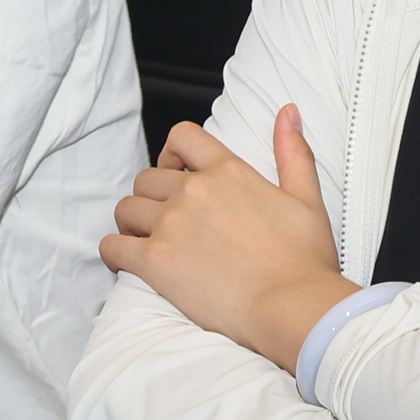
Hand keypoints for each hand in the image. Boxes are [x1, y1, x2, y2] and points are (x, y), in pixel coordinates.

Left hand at [99, 108, 350, 366]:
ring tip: (145, 240)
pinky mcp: (153, 261)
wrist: (292, 307)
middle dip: (152, 196)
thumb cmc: (304, 261)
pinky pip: (112, 247)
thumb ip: (293, 152)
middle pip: (147, 179)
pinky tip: (126, 263)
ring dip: (132, 223)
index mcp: (227, 172)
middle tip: (164, 219)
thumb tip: (288, 111)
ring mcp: (170, 225)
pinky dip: (114, 253)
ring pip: (126, 209)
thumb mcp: (307, 199)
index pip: (181, 137)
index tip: (175, 171)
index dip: (171, 153)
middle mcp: (193, 191)